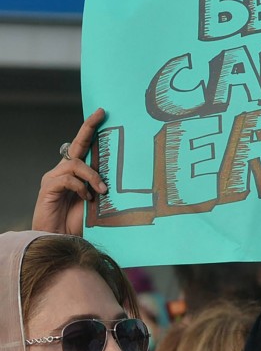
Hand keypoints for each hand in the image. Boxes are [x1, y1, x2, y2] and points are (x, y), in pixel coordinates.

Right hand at [32, 108, 107, 234]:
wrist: (60, 238)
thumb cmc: (79, 222)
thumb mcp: (98, 202)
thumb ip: (103, 188)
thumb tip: (122, 178)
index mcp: (76, 173)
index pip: (83, 146)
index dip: (91, 129)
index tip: (102, 112)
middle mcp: (63, 171)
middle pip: (76, 145)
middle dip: (89, 128)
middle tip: (102, 114)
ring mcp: (54, 178)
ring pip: (75, 164)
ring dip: (92, 175)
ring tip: (101, 191)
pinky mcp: (48, 187)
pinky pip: (67, 179)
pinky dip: (80, 187)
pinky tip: (87, 198)